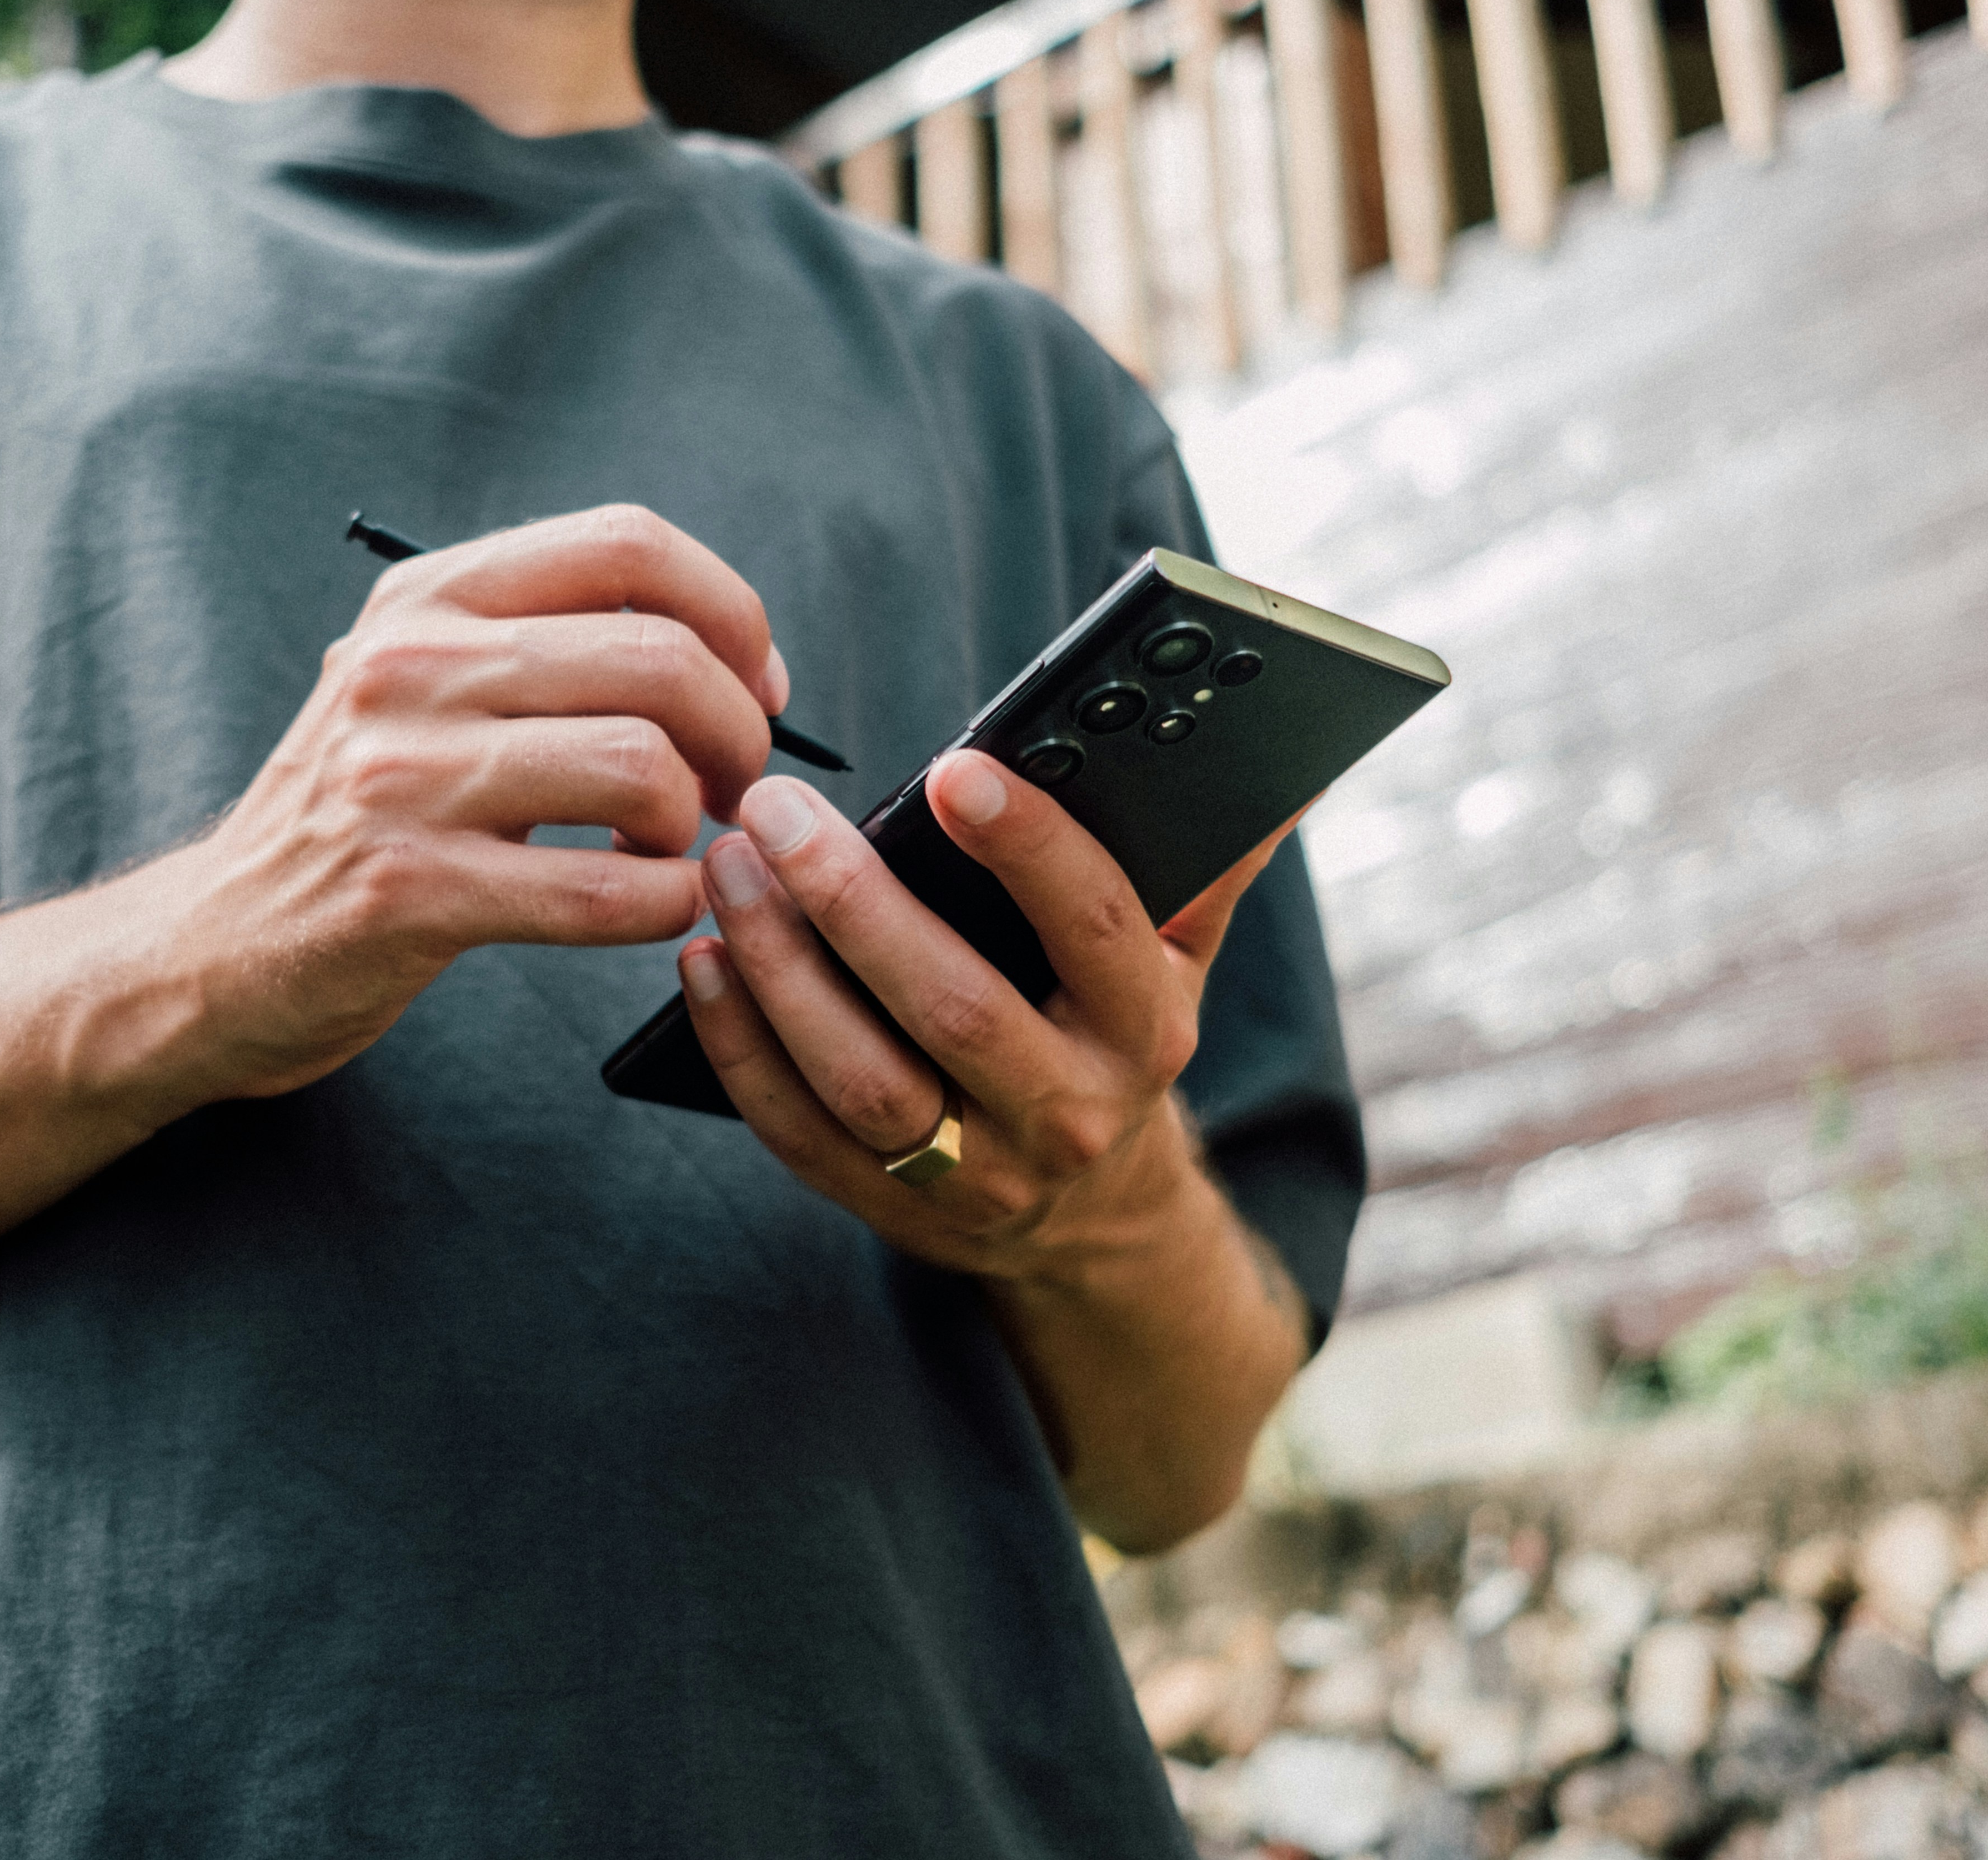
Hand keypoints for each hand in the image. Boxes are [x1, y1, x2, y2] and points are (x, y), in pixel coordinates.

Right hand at [129, 504, 785, 1107]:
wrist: (212, 946)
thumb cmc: (362, 819)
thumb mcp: (426, 690)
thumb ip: (552, 647)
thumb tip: (739, 657)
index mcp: (427, 599)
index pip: (628, 544)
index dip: (731, 612)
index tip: (756, 687)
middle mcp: (407, 668)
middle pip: (658, 657)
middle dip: (738, 733)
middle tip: (733, 789)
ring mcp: (399, 779)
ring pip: (641, 767)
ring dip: (694, 824)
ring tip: (672, 850)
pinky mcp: (407, 892)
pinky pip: (604, 891)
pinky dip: (665, 904)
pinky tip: (654, 907)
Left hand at [676, 750, 1301, 1282]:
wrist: (1093, 1218)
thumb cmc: (1113, 1036)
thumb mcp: (1177, 961)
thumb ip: (1208, 864)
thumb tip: (1285, 771)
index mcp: (1146, 1029)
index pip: (1097, 928)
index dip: (1031, 848)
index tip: (957, 769)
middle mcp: (1068, 1112)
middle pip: (953, 1008)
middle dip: (854, 903)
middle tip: (775, 810)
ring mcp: (978, 1177)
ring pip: (863, 1077)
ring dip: (780, 971)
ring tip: (726, 871)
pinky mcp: (893, 1212)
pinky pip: (799, 1132)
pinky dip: (740, 1048)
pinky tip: (701, 963)